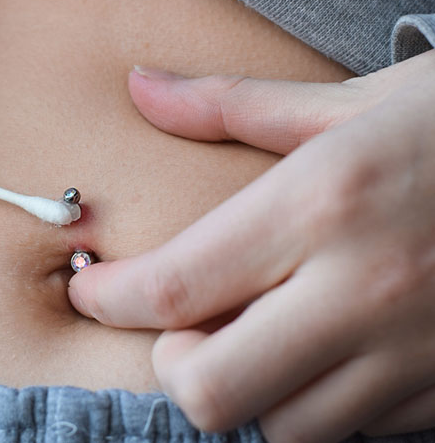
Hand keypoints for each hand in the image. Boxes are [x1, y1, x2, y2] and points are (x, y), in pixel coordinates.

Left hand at [68, 50, 434, 441]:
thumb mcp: (346, 105)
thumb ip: (228, 106)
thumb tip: (140, 87)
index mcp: (320, 205)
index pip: (171, 286)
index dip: (110, 299)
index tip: (93, 290)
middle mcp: (361, 288)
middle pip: (210, 390)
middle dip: (173, 367)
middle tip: (180, 327)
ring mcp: (414, 351)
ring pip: (283, 428)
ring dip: (248, 391)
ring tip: (256, 338)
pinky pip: (357, 432)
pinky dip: (318, 403)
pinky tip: (325, 354)